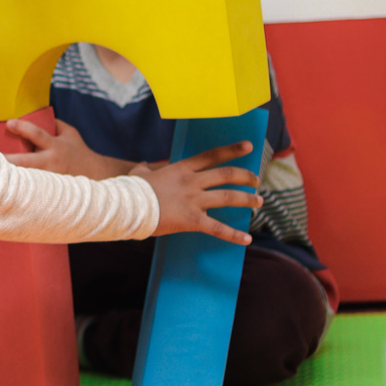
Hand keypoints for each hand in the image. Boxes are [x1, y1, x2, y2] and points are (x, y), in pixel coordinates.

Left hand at [3, 118, 130, 179]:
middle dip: (8, 160)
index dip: (23, 128)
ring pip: (25, 180)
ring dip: (8, 178)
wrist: (95, 174)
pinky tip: (1, 191)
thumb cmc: (78, 151)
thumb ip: (53, 123)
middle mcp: (50, 163)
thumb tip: (32, 115)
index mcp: (55, 146)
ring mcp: (47, 179)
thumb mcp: (70, 133)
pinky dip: (16, 190)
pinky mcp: (46, 192)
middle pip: (25, 163)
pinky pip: (28, 191)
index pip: (37, 135)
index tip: (8, 123)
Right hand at [131, 143, 261, 244]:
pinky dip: (234, 234)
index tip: (248, 147)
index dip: (232, 150)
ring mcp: (193, 201)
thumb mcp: (139, 173)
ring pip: (228, 198)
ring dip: (247, 199)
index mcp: (181, 169)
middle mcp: (192, 182)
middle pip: (226, 175)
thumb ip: (146, 168)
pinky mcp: (192, 220)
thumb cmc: (131, 190)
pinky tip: (247, 239)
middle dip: (245, 177)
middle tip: (256, 181)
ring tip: (259, 202)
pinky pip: (217, 228)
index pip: (211, 156)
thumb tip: (144, 164)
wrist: (127, 206)